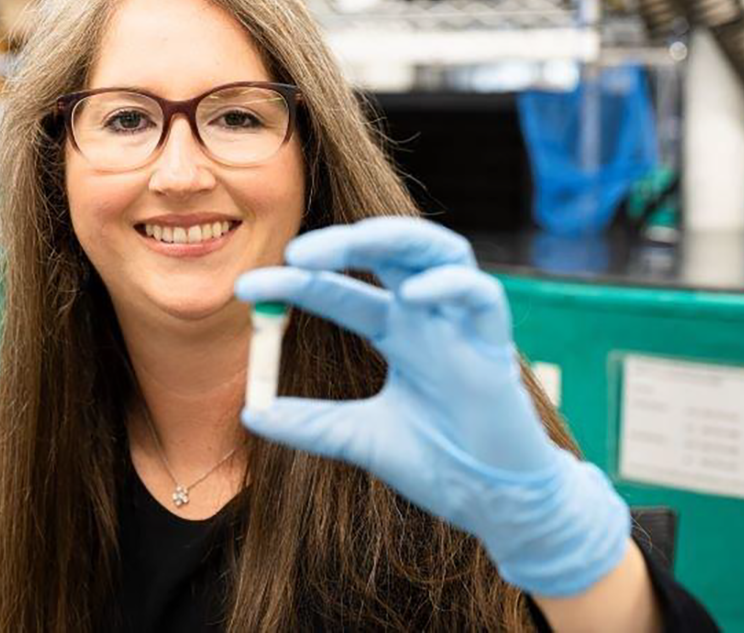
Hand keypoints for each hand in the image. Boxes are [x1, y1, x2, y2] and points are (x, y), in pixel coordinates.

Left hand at [235, 217, 628, 596]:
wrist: (493, 505)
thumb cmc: (438, 463)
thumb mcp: (357, 439)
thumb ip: (309, 424)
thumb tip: (249, 412)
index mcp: (396, 332)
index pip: (339, 291)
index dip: (295, 285)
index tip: (248, 290)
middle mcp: (427, 318)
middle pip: (388, 253)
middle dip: (342, 244)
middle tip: (293, 253)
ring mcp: (462, 326)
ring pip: (440, 251)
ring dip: (395, 238)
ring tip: (350, 243)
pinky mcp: (496, 346)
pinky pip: (482, 297)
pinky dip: (451, 286)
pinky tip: (413, 297)